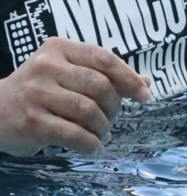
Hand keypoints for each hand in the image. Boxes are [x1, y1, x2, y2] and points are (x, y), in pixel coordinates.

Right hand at [0, 38, 150, 156]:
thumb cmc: (39, 90)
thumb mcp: (67, 73)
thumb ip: (104, 75)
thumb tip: (146, 82)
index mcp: (59, 48)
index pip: (104, 59)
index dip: (129, 79)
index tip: (144, 96)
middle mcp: (45, 66)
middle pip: (100, 86)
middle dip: (114, 107)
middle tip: (111, 118)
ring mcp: (36, 93)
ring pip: (89, 111)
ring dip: (103, 127)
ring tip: (101, 133)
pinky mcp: (32, 121)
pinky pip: (75, 134)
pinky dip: (91, 144)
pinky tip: (93, 146)